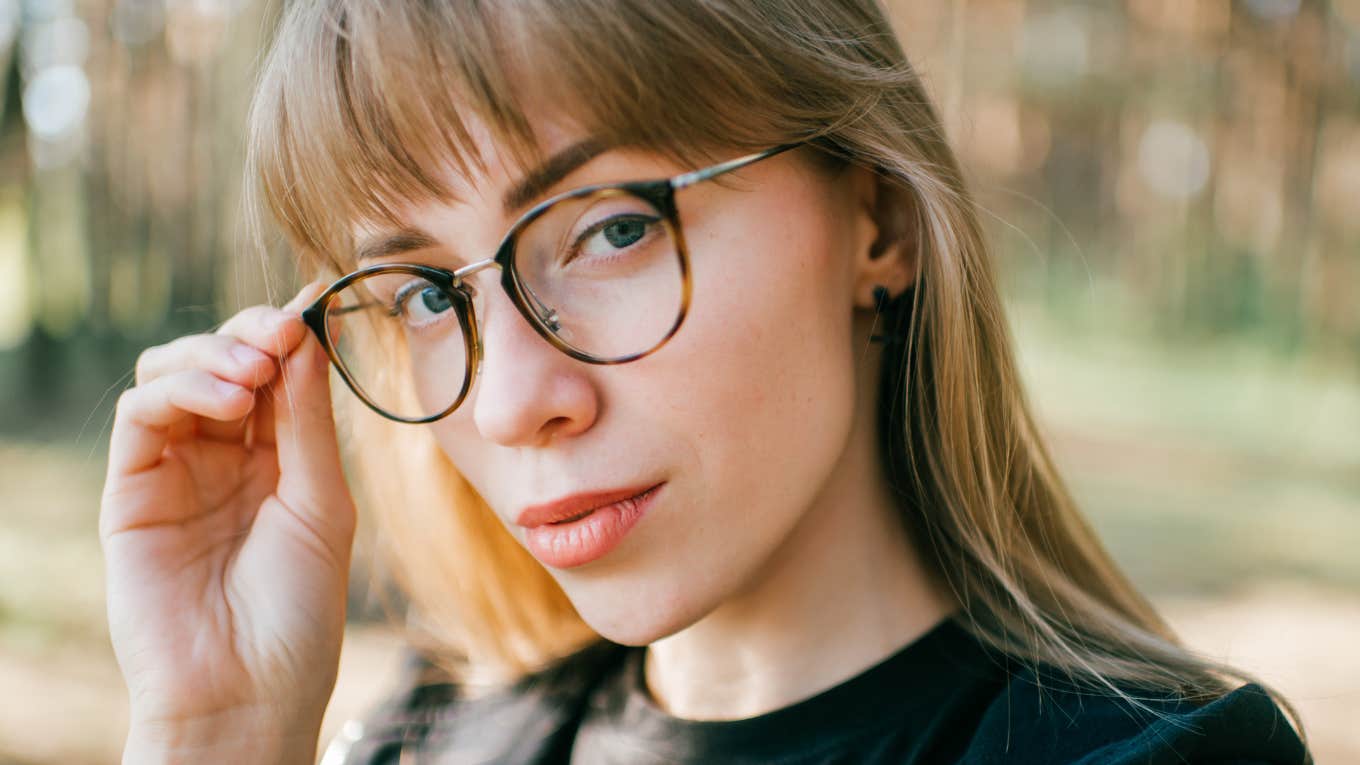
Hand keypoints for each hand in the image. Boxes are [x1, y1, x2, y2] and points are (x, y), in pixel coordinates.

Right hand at [100, 284, 354, 760]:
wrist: (247, 692)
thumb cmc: (298, 610)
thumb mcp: (323, 503)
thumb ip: (308, 421)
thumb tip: (305, 336)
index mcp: (278, 461)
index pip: (275, 375)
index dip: (288, 336)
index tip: (311, 308)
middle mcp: (223, 459)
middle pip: (223, 362)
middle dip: (250, 335)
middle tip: (278, 333)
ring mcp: (174, 471)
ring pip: (173, 374)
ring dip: (215, 356)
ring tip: (252, 374)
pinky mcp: (130, 491)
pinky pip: (141, 414)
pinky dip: (180, 388)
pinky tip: (227, 399)